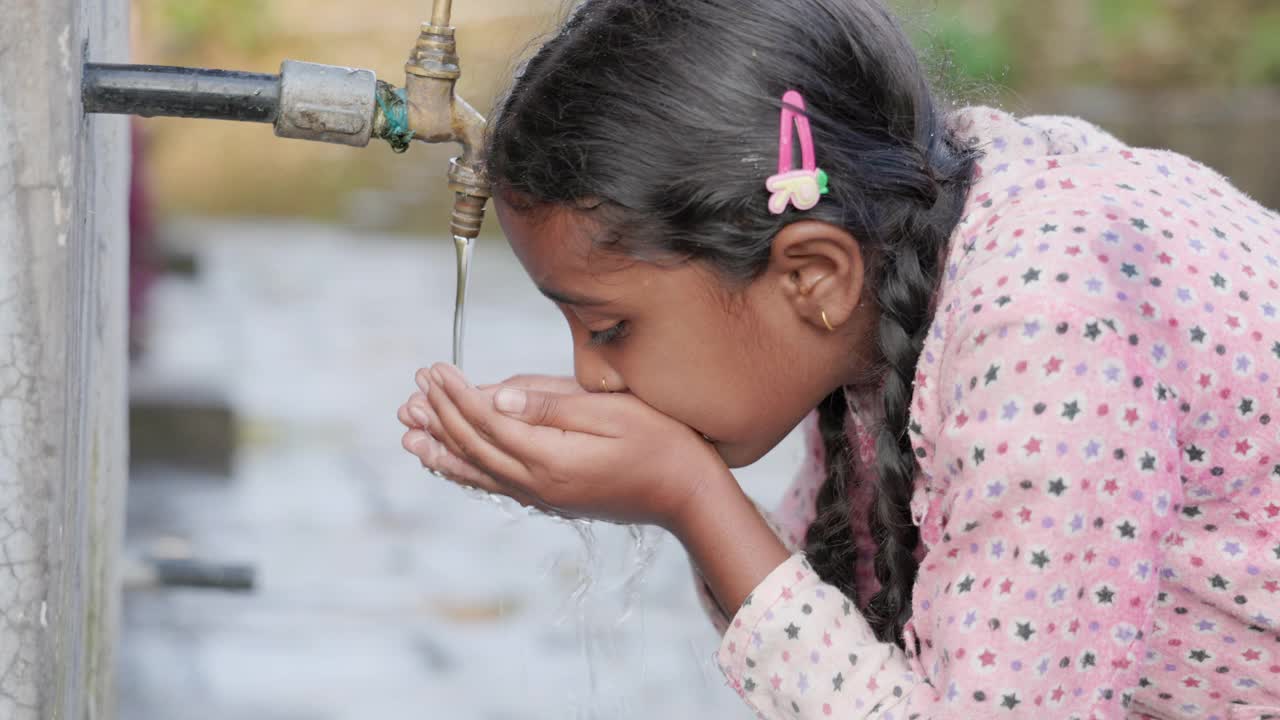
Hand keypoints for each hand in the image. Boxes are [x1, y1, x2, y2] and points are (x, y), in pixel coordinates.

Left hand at [403, 363, 734, 530]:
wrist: (686, 494)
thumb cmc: (659, 442)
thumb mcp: (611, 413)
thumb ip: (551, 405)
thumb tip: (496, 395)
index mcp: (549, 458)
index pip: (486, 420)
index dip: (455, 393)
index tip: (433, 369)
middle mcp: (537, 483)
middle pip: (473, 446)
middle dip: (440, 416)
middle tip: (410, 391)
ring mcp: (542, 495)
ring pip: (477, 471)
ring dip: (441, 449)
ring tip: (409, 434)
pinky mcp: (550, 498)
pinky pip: (495, 484)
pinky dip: (466, 471)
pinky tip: (451, 463)